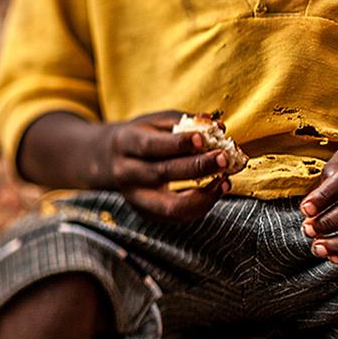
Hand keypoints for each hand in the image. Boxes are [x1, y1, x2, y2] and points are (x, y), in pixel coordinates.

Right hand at [95, 111, 234, 222]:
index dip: (178, 143)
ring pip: (171, 206)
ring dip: (204, 196)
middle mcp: (127, 173)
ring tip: (226, 181)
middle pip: (163, 173)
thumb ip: (185, 122)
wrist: (112, 160)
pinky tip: (217, 190)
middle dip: (198, 167)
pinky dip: (201, 205)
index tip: (204, 138)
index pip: (151, 146)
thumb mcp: (155, 121)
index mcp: (126, 144)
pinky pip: (178, 217)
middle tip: (224, 158)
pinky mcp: (147, 214)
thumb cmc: (141, 135)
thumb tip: (218, 125)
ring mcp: (136, 198)